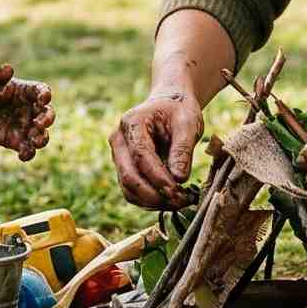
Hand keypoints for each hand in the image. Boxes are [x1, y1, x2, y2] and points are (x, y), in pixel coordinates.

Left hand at [0, 65, 52, 159]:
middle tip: (39, 124)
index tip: (43, 99)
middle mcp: (32, 110)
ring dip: (42, 139)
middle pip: (47, 114)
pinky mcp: (18, 141)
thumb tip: (8, 68)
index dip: (45, 95)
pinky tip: (23, 155)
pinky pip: (28, 149)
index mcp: (28, 92)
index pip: (42, 92)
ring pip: (42, 134)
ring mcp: (26, 126)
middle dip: (47, 120)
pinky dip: (28, 153)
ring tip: (35, 142)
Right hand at [108, 89, 203, 209]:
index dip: (159, 177)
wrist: (169, 105)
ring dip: (152, 202)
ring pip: (128, 189)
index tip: (179, 191)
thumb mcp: (188, 124)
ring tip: (178, 202)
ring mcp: (118, 156)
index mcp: (132, 123)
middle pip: (129, 177)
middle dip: (154, 195)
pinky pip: (132, 192)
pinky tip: (170, 200)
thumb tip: (179, 179)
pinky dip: (150, 201)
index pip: (141, 157)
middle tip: (180, 202)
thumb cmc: (179, 111)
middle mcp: (118, 140)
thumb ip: (182, 150)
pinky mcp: (124, 169)